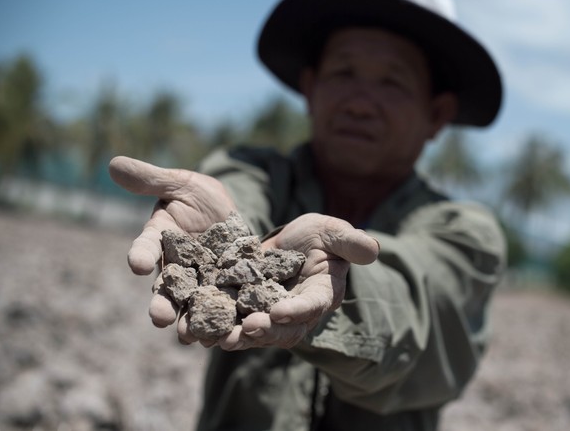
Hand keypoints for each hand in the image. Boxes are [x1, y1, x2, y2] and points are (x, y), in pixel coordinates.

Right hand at [109, 156, 235, 326]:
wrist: (230, 214)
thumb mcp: (181, 184)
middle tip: (160, 318)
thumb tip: (114, 164)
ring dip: (189, 322)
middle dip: (162, 303)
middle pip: (165, 289)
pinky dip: (224, 322)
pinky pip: (223, 309)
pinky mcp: (225, 290)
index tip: (136, 263)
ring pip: (191, 307)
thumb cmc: (199, 197)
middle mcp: (175, 267)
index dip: (140, 255)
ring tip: (189, 337)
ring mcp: (199, 282)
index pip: (145, 248)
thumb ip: (152, 179)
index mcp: (160, 240)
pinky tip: (228, 336)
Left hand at [214, 213, 379, 350]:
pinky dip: (217, 324)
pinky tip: (196, 325)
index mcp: (322, 294)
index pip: (312, 306)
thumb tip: (373, 249)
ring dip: (237, 336)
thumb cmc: (320, 236)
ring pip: (256, 332)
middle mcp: (298, 312)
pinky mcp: (249, 310)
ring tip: (217, 338)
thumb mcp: (333, 232)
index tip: (278, 311)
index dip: (296, 311)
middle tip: (244, 330)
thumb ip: (350, 241)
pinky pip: (234, 321)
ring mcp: (272, 314)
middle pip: (283, 329)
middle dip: (264, 331)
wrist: (294, 242)